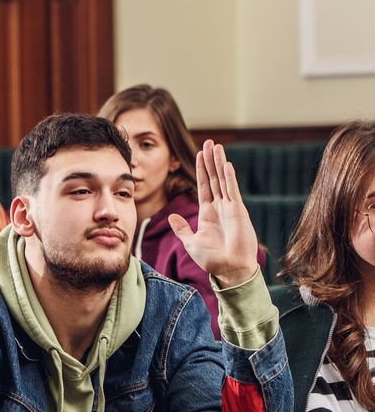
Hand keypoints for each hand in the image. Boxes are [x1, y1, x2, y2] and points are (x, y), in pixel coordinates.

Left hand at [169, 140, 257, 286]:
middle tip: (209, 142)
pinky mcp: (238, 212)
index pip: (203, 185)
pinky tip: (226, 164)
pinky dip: (229, 178)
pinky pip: (232, 191)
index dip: (201, 169)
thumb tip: (172, 216)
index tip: (199, 154)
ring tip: (216, 146)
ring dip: (219, 163)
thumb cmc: (212, 259)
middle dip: (210, 160)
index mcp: (207, 213)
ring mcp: (230, 208)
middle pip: (213, 178)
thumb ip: (182, 229)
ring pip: (223, 180)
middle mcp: (219, 207)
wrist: (229, 270)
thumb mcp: (191, 242)